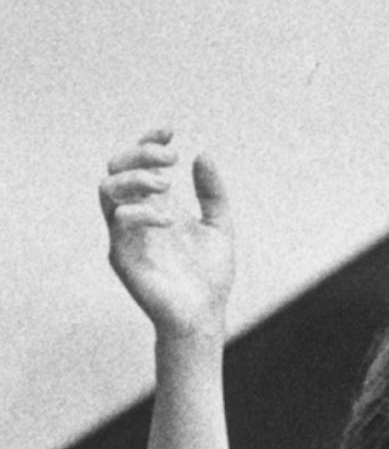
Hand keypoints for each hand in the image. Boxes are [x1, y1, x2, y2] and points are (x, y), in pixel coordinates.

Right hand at [100, 128, 233, 340]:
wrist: (203, 318)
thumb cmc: (208, 277)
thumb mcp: (219, 228)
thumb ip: (212, 194)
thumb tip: (203, 154)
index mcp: (155, 204)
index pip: (138, 162)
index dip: (149, 141)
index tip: (171, 131)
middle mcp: (135, 214)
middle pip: (117, 168)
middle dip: (140, 155)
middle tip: (170, 158)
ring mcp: (124, 234)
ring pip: (108, 189)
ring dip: (134, 178)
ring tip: (166, 183)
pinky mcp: (121, 255)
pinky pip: (119, 223)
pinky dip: (142, 213)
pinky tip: (170, 220)